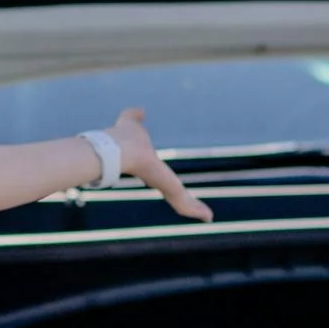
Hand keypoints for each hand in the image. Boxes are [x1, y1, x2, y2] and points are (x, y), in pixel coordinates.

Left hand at [104, 108, 212, 222]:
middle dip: (183, 201)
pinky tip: (208, 217)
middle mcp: (156, 179)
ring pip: (180, 201)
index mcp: (148, 165)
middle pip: (172, 192)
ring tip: (206, 217)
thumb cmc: (123, 137)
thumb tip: (139, 110)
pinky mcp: (171, 191)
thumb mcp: (131, 122)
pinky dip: (197, 210)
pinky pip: (184, 203)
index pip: (157, 175)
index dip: (161, 177)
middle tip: (194, 208)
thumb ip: (134, 117)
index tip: (165, 179)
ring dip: (193, 209)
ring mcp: (164, 187)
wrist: (120, 152)